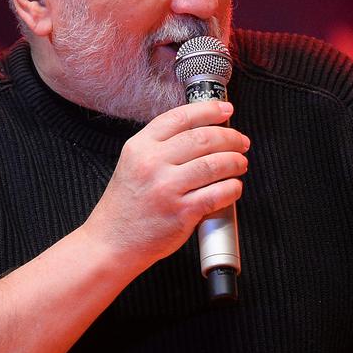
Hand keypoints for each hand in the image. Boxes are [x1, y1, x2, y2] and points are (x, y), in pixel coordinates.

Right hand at [82, 99, 248, 268]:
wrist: (111, 242)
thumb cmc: (126, 205)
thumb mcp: (133, 164)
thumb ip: (161, 147)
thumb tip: (203, 132)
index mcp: (140, 147)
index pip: (180, 118)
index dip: (208, 110)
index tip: (225, 110)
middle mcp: (153, 164)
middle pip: (204, 139)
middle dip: (230, 138)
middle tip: (241, 142)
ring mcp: (168, 188)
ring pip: (215, 164)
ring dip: (235, 162)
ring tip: (240, 163)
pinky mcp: (182, 212)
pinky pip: (219, 193)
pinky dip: (233, 188)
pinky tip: (234, 187)